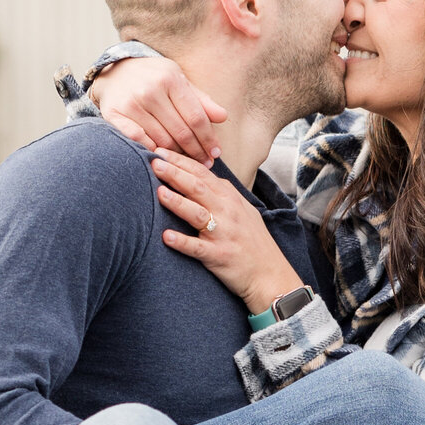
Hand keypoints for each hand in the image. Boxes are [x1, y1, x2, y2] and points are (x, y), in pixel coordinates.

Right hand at [88, 55, 224, 160]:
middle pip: (181, 132)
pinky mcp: (114, 115)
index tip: (216, 153)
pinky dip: (153, 151)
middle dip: (196, 151)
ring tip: (187, 162)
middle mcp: (150, 91)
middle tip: (205, 163)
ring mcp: (131, 104)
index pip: (196, 117)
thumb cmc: (155, 78)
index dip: (208, 138)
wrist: (116, 72)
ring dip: (177, 155)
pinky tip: (163, 157)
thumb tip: (222, 117)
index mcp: (170, 79)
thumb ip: (201, 100)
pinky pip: (139, 141)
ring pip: (162, 140)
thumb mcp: (179, 81)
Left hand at [152, 151, 300, 311]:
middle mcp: (227, 211)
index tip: (159, 151)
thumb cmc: (253, 241)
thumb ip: (222, 193)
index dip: (180, 160)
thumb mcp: (243, 209)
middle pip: (197, 187)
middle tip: (153, 162)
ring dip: (177, 202)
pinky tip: (166, 236)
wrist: (270, 274)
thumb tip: (202, 176)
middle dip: (174, 173)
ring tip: (159, 192)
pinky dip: (182, 242)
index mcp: (230, 197)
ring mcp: (223, 233)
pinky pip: (198, 248)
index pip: (202, 172)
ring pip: (197, 213)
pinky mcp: (219, 256)